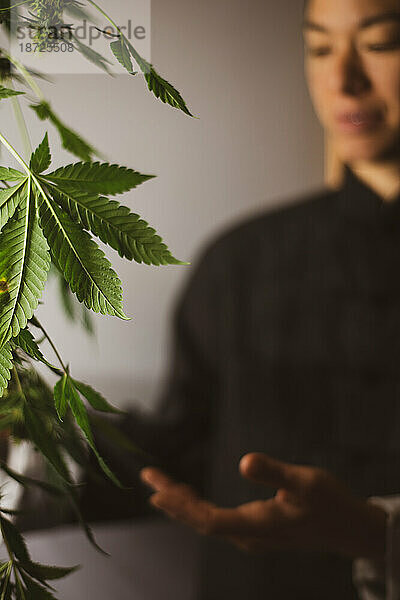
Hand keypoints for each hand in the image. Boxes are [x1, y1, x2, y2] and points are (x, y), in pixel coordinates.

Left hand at [140, 453, 385, 559]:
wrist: (348, 528)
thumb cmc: (329, 504)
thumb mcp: (305, 482)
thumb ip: (274, 472)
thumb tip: (243, 461)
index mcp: (256, 526)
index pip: (209, 520)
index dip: (182, 506)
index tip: (157, 492)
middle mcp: (248, 535)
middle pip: (201, 520)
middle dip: (174, 499)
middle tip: (149, 477)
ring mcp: (251, 535)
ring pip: (206, 521)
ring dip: (183, 502)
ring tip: (161, 483)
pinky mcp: (255, 529)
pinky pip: (216, 519)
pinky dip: (197, 505)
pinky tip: (190, 494)